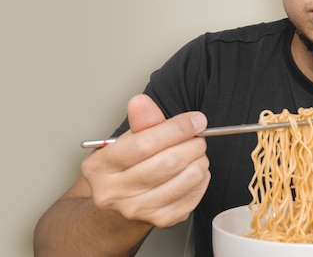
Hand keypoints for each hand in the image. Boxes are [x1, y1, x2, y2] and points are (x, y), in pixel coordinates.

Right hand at [81, 94, 210, 227]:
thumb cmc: (126, 166)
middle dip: (193, 144)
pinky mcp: (160, 220)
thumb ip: (140, 120)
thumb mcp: (128, 139)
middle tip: (198, 137)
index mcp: (100, 167)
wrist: (119, 203)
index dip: (177, 129)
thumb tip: (140, 102)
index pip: (144, 144)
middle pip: (169, 163)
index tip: (196, 120)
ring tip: (194, 153)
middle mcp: (114, 193)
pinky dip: (202, 178)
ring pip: (186, 179)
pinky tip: (192, 170)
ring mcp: (137, 210)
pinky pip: (194, 194)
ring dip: (200, 160)